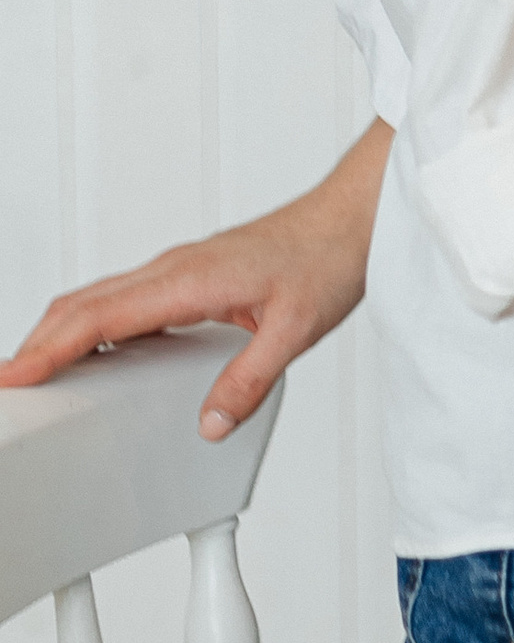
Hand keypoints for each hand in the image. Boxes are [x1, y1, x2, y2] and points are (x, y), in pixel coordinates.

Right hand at [2, 124, 388, 440]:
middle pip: (83, 304)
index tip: (16, 375)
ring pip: (100, 298)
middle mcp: (174, 268)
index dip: (50, 347)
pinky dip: (93, 323)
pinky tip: (93, 350)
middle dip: (38, 343)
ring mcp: (178, 269)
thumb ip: (249, 379)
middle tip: (10, 384)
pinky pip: (125, 298)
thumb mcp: (296, 331)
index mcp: (188, 278)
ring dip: (61, 332)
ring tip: (36, 373)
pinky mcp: (189, 275)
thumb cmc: (326, 258)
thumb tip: (211, 423)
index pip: (100, 316)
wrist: (350, 220)